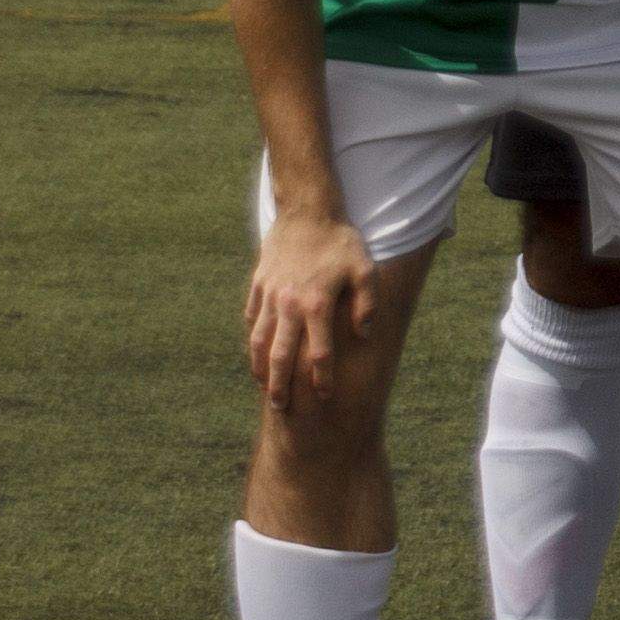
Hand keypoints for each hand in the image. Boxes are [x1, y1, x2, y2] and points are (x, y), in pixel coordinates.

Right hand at [244, 210, 377, 409]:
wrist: (308, 211)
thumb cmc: (342, 242)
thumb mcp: (366, 270)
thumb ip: (367, 305)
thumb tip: (365, 335)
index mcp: (317, 304)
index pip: (318, 353)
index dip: (322, 378)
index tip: (324, 397)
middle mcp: (289, 304)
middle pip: (281, 355)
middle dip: (281, 384)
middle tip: (281, 407)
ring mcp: (270, 295)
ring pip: (260, 339)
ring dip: (260, 366)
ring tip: (264, 386)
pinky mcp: (258, 284)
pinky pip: (252, 318)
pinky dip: (253, 338)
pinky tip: (257, 351)